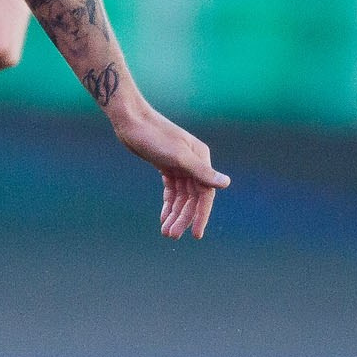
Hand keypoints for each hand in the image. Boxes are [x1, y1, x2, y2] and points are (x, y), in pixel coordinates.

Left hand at [114, 105, 229, 239]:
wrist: (130, 121)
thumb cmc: (154, 137)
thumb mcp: (178, 157)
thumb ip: (201, 172)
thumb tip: (226, 183)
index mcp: (201, 159)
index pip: (205, 194)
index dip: (201, 215)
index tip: (195, 235)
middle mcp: (194, 162)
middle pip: (192, 198)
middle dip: (183, 218)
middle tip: (171, 235)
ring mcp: (180, 164)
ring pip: (181, 196)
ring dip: (174, 214)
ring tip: (166, 231)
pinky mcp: (166, 165)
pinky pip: (172, 189)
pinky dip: (168, 203)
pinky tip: (163, 216)